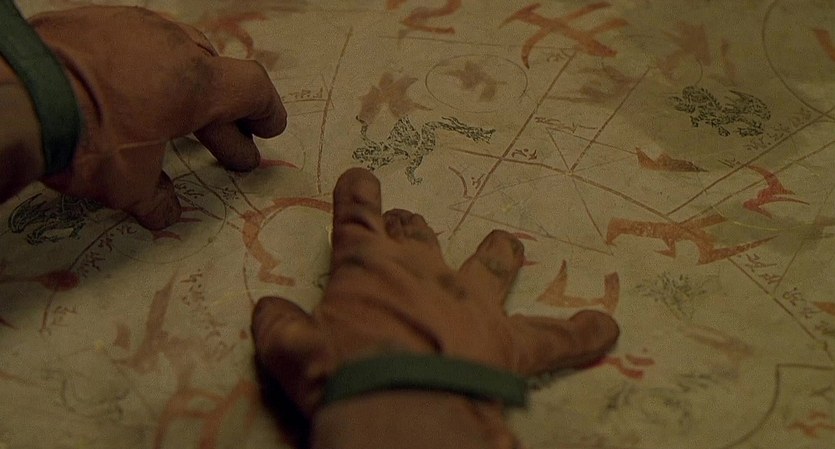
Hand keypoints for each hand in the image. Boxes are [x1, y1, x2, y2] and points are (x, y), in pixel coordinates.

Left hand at [30, 6, 286, 228]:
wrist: (14, 95)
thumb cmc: (85, 141)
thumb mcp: (127, 184)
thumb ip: (156, 197)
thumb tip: (166, 213)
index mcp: (196, 84)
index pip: (253, 88)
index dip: (266, 112)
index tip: (269, 130)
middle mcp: (173, 47)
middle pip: (216, 76)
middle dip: (224, 118)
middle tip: (227, 150)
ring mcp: (134, 27)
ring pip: (177, 54)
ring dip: (185, 89)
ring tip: (176, 118)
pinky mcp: (96, 19)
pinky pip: (136, 42)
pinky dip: (143, 69)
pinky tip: (128, 92)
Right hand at [252, 168, 619, 416]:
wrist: (401, 408)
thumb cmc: (340, 374)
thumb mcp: (291, 352)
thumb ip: (278, 326)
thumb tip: (267, 311)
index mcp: (369, 266)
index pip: (358, 215)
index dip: (358, 193)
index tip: (363, 176)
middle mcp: (424, 270)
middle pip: (418, 232)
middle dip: (410, 226)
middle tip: (408, 226)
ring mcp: (472, 301)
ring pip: (489, 263)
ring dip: (495, 253)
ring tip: (506, 243)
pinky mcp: (510, 343)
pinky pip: (554, 335)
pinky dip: (580, 333)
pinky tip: (607, 329)